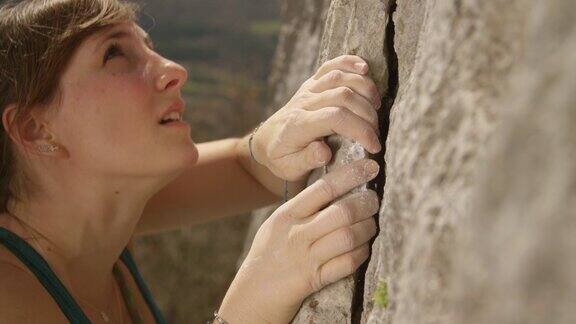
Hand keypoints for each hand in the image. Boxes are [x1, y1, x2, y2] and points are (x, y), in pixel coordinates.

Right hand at [218, 159, 379, 322]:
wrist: (250, 295)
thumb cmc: (268, 255)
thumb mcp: (277, 225)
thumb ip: (302, 209)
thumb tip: (336, 190)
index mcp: (287, 214)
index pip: (324, 187)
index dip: (351, 174)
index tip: (370, 166)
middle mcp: (296, 233)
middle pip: (342, 211)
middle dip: (366, 203)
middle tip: (374, 200)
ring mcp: (305, 258)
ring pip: (348, 236)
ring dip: (367, 229)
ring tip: (371, 224)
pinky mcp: (313, 280)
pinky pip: (347, 264)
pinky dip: (360, 254)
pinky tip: (363, 248)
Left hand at [252, 55, 381, 181]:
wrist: (267, 141)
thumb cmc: (282, 158)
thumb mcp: (290, 168)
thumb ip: (307, 160)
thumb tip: (324, 152)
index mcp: (298, 125)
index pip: (335, 117)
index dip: (360, 129)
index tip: (374, 146)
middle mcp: (303, 102)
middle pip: (343, 96)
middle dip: (367, 113)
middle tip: (377, 131)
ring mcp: (308, 89)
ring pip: (339, 77)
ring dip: (364, 88)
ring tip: (377, 107)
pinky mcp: (312, 82)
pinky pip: (331, 65)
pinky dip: (349, 62)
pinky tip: (365, 68)